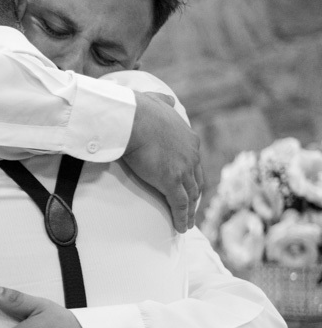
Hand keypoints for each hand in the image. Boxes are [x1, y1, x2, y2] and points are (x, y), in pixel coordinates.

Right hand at [122, 91, 202, 232]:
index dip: (192, 174)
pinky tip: (182, 228)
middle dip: (195, 194)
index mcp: (189, 138)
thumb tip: (168, 99)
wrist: (132, 119)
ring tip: (188, 222)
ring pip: (191, 195)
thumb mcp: (155, 101)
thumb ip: (163, 102)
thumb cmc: (138, 109)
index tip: (189, 182)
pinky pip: (180, 205)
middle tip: (191, 206)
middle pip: (197, 180)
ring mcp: (183, 169)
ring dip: (191, 210)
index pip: (194, 161)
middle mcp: (192, 155)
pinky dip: (182, 218)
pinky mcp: (171, 182)